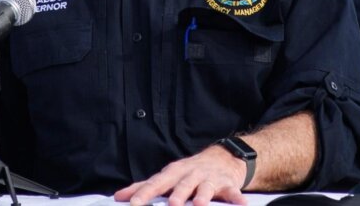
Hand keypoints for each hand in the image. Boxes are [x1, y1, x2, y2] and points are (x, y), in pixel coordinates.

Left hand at [116, 144, 249, 205]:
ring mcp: (209, 178)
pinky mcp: (226, 184)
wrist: (223, 158)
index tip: (133, 204)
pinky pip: (232, 192)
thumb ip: (144, 187)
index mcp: (173, 173)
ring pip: (205, 187)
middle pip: (182, 184)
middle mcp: (190, 174)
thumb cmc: (188, 172)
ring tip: (200, 204)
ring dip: (203, 195)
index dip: (145, 193)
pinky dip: (236, 197)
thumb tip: (118, 196)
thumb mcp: (167, 177)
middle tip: (172, 205)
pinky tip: (241, 204)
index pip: (157, 183)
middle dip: (177, 194)